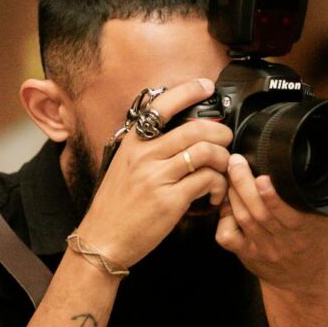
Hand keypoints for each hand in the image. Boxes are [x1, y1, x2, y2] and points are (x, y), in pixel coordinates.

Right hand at [76, 78, 232, 267]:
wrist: (102, 239)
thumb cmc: (116, 206)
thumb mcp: (124, 166)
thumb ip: (147, 148)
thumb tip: (179, 133)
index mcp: (133, 142)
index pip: (163, 104)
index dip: (189, 91)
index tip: (207, 86)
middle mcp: (144, 154)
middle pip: (196, 128)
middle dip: (221, 133)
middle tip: (226, 142)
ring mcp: (156, 176)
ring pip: (206, 152)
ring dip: (223, 160)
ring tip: (221, 171)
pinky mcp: (170, 200)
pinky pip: (207, 181)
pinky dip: (218, 185)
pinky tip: (213, 194)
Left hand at [214, 153, 327, 291]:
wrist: (301, 280)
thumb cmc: (313, 242)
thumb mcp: (326, 219)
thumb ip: (322, 194)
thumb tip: (318, 164)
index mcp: (303, 229)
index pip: (286, 212)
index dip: (272, 196)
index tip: (263, 178)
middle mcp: (282, 239)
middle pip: (258, 212)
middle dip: (244, 184)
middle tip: (236, 162)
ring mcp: (262, 247)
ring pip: (242, 218)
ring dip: (233, 193)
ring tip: (230, 172)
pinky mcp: (245, 253)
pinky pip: (227, 236)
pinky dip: (222, 217)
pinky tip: (226, 201)